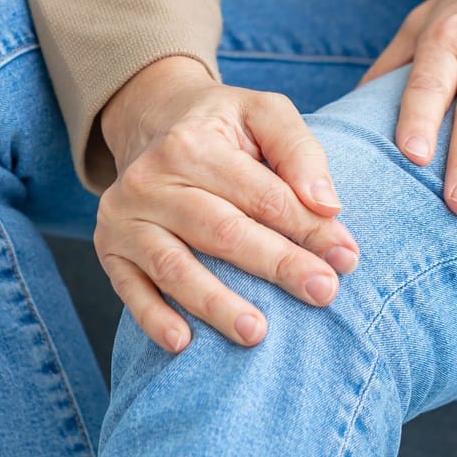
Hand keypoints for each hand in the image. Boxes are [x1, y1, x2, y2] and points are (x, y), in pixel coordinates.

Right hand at [92, 56, 361, 352]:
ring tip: (257, 333)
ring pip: (175, 268)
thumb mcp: (264, 114)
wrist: (152, 122)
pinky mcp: (110, 248)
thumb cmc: (222, 127)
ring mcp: (125, 217)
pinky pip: (130, 289)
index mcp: (193, 143)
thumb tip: (326, 204)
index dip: (308, 228)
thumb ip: (299, 150)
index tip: (346, 258)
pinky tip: (184, 343)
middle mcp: (151, 179)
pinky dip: (153, 318)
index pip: (261, 195)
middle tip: (323, 294)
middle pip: (222, 231)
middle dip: (277, 265)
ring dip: (216, 304)